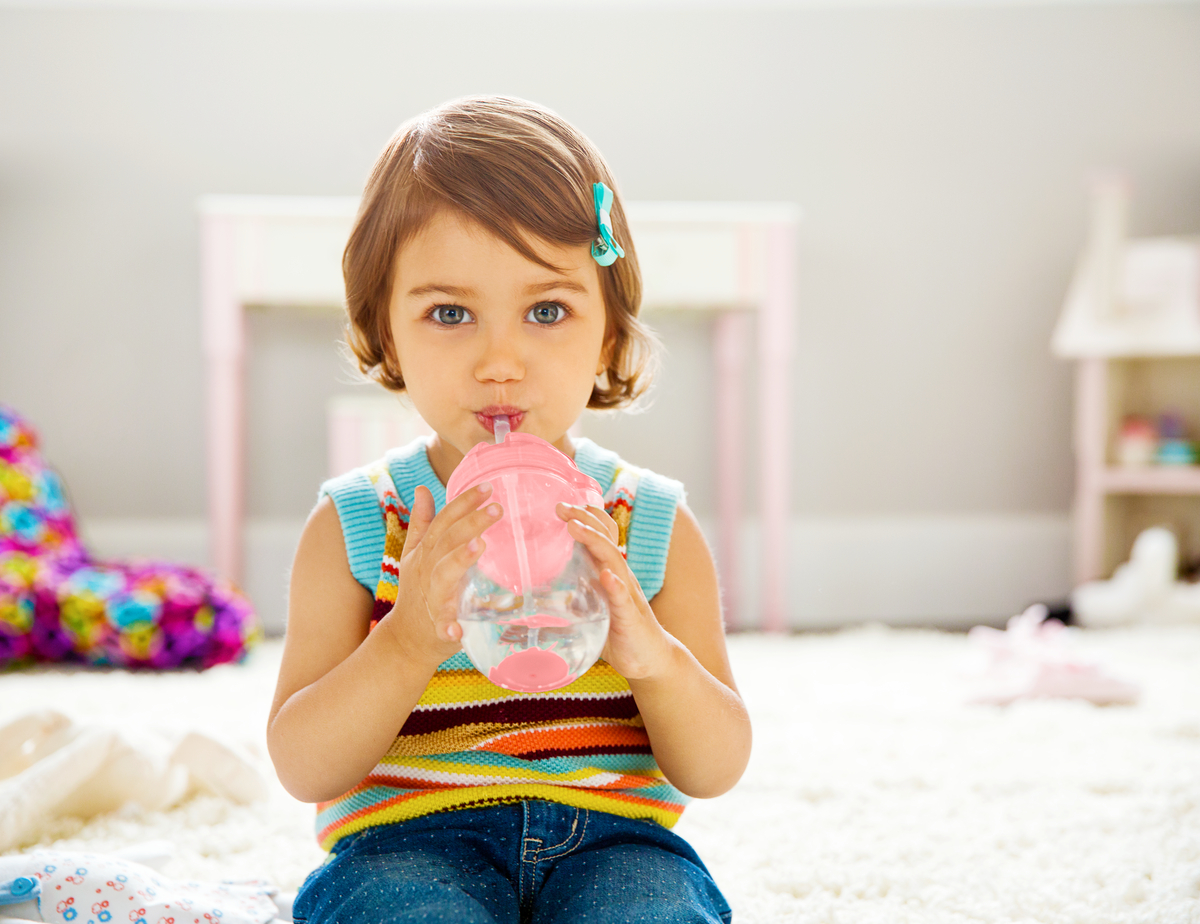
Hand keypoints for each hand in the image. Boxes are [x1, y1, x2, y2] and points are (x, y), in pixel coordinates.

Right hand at [379, 482, 501, 672]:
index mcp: (425, 552)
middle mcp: (427, 570)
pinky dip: (448, 627)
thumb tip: (421, 490)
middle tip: (497, 508)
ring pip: (444, 574)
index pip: (445, 521)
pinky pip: (442, 625)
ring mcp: (432, 597)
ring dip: (460, 559)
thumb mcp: (414, 555)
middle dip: (471, 523)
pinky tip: (458, 628)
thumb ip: (421, 523)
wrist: (406, 639)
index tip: (487, 487)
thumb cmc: (416, 592)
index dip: (463, 503)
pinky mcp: (437, 626)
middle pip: (448, 540)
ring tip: (480, 545)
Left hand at [556, 503, 675, 679]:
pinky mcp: (631, 617)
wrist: (650, 659)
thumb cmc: (618, 632)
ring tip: (575, 528)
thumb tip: (538, 601)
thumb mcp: (591, 611)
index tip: (560, 507)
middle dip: (584, 519)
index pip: (601, 535)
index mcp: (609, 572)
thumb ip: (571, 601)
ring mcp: (627, 594)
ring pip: (613, 560)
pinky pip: (623, 597)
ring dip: (595, 542)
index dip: (584, 518)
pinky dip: (615, 585)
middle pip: (605, 538)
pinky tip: (606, 576)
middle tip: (561, 507)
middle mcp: (620, 576)